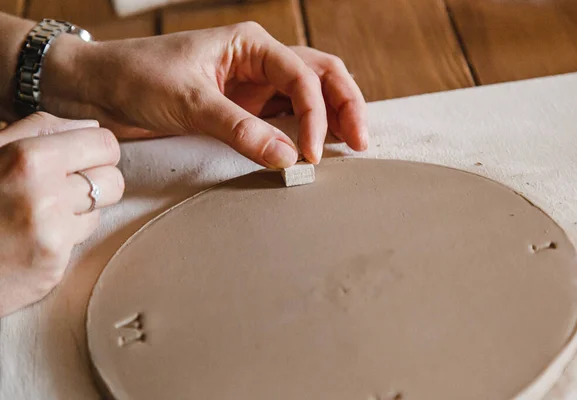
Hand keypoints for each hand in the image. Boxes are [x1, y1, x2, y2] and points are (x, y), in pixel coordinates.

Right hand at [0, 112, 123, 316]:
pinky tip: (36, 233)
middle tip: (64, 184)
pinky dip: (66, 233)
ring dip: (80, 207)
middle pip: (114, 179)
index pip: (105, 144)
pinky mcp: (54, 261)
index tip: (79, 157)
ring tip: (43, 209)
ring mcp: (52, 231)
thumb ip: (39, 131)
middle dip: (96, 180)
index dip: (95, 150)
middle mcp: (45, 194)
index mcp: (29, 159)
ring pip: (101, 209)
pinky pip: (83, 237)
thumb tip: (90, 126)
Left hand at [41, 22, 367, 168]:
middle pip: (321, 75)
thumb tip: (286, 157)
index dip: (316, 114)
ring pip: (310, 94)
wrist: (102, 88)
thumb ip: (240, 129)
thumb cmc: (137, 77)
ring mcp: (254, 85)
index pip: (302, 75)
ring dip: (333, 116)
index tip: (312, 153)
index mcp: (250, 45)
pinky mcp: (245, 108)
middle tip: (361, 142)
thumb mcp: (190, 102)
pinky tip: (317, 147)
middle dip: (346, 106)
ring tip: (351, 145)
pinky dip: (307, 130)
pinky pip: (286, 116)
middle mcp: (259, 61)